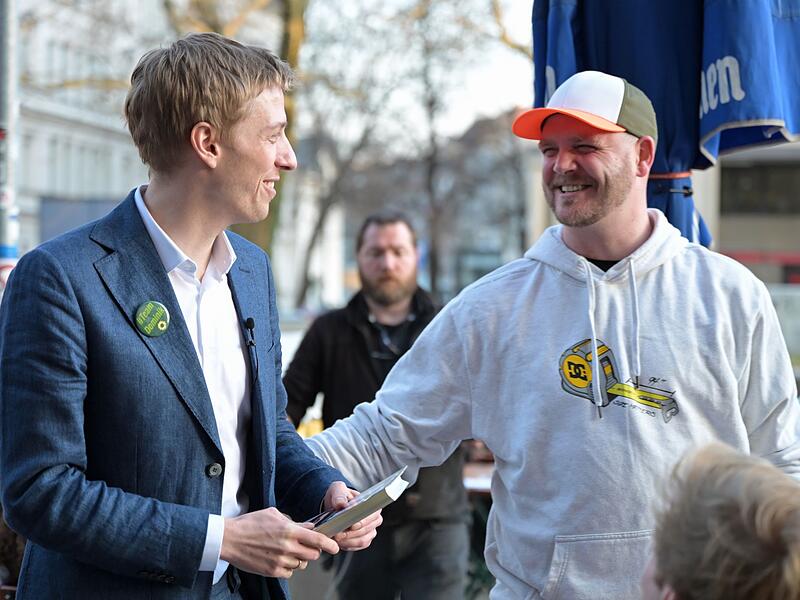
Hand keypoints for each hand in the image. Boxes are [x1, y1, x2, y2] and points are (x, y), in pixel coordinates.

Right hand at [221, 507, 338, 578]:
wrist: (229, 539)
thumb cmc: (250, 524)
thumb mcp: (274, 515)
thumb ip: (294, 522)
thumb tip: (309, 527)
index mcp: (289, 530)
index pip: (317, 539)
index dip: (329, 544)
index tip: (335, 547)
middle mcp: (287, 547)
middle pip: (313, 554)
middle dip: (313, 550)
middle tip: (306, 545)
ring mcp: (280, 561)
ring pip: (302, 564)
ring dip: (299, 558)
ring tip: (286, 550)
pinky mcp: (272, 571)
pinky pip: (290, 572)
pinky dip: (288, 566)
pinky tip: (278, 557)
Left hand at [322, 481, 382, 550]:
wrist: (335, 505)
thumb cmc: (340, 496)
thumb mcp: (338, 490)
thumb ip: (339, 496)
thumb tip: (341, 504)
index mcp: (372, 505)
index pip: (373, 515)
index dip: (363, 521)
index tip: (352, 525)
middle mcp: (374, 519)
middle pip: (367, 530)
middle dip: (351, 533)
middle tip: (338, 533)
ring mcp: (370, 531)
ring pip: (363, 540)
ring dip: (349, 541)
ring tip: (337, 537)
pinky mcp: (363, 540)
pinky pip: (358, 546)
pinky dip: (348, 545)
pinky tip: (340, 541)